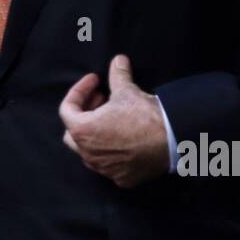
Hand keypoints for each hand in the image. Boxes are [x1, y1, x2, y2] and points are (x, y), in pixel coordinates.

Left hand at [59, 54, 169, 189]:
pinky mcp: (121, 178)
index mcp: (82, 131)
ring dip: (96, 133)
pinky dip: (111, 150)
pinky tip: (125, 138)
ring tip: (112, 118)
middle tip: (101, 99)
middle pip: (73, 132)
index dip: (79, 90)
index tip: (95, 81)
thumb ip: (117, 75)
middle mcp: (88, 154)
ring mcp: (103, 169)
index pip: (67, 109)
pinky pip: (108, 164)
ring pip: (89, 150)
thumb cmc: (144, 116)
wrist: (173, 141)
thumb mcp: (127, 90)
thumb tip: (118, 60)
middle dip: (84, 113)